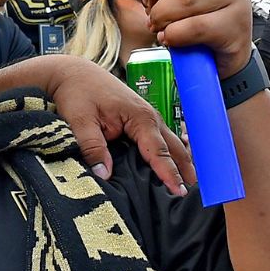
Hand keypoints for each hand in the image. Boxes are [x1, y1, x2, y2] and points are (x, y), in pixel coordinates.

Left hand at [19, 55, 192, 192]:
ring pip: (172, 144)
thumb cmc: (78, 92)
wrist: (74, 73)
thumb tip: (104, 175)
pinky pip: (162, 141)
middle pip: (175, 149)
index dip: (169, 174)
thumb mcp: (80, 121)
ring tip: (191, 188)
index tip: (178, 193)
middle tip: (195, 197)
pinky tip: (174, 170)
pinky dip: (172, 155)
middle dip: (186, 171)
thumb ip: (93, 147)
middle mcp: (151, 117)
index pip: (159, 152)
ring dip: (182, 164)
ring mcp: (149, 118)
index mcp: (140, 117)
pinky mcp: (141, 120)